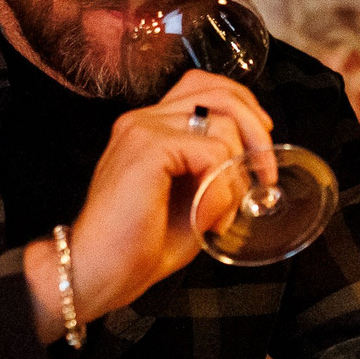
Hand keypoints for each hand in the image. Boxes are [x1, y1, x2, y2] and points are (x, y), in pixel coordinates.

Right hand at [33, 70, 272, 331]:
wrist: (95, 272)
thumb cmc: (138, 246)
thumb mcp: (191, 201)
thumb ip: (216, 172)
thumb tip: (255, 163)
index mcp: (152, 126)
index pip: (204, 85)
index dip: (243, 106)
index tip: (259, 146)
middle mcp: (144, 119)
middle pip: (220, 92)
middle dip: (256, 131)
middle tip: (264, 174)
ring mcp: (144, 129)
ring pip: (223, 124)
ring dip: (236, 174)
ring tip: (221, 214)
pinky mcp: (148, 147)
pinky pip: (211, 153)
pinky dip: (221, 189)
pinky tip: (207, 218)